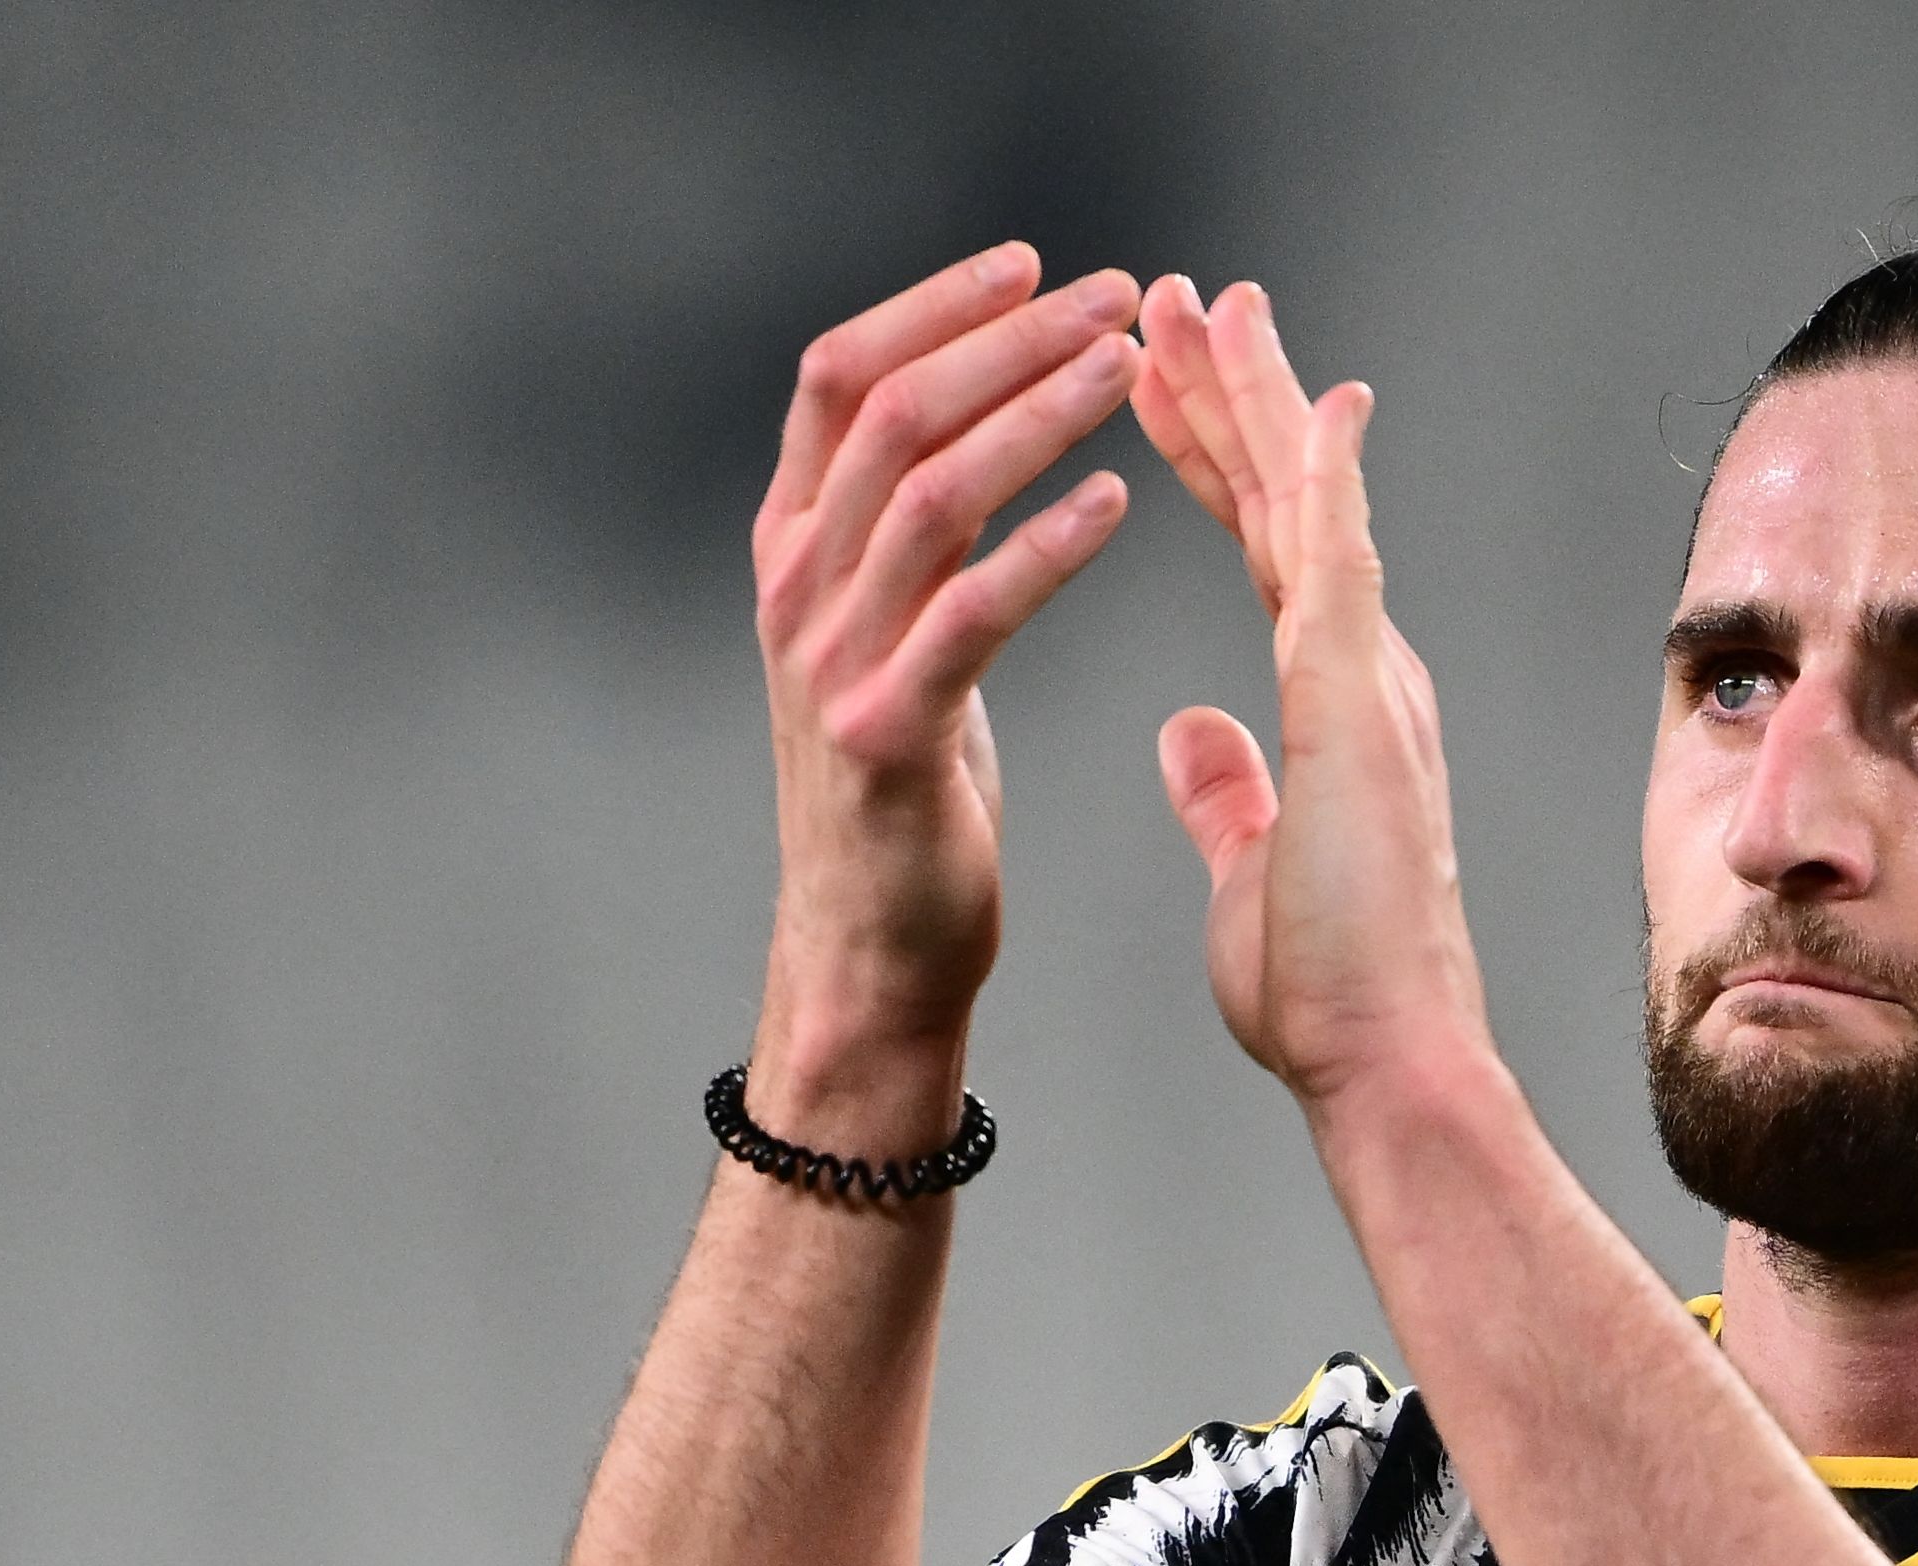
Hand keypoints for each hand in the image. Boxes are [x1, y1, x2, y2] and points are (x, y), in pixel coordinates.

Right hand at [748, 246, 1139, 1114]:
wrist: (873, 950)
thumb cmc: (904, 790)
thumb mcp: (884, 636)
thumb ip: (906, 538)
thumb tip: (974, 425)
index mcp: (791, 549)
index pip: (840, 377)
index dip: (934, 305)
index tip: (1032, 263)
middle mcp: (794, 588)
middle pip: (890, 412)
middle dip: (1007, 339)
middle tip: (1115, 297)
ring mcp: (830, 660)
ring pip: (927, 493)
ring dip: (1034, 415)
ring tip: (1126, 370)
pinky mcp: (887, 735)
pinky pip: (971, 615)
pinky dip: (1046, 548)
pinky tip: (1117, 503)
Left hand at [1131, 278, 1489, 1109]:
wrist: (1386, 1060)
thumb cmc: (1332, 996)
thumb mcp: (1248, 870)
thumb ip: (1226, 793)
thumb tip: (1187, 736)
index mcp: (1334, 705)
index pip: (1266, 550)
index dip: (1219, 459)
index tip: (1172, 384)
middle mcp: (1365, 673)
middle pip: (1287, 499)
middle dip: (1233, 394)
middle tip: (1183, 298)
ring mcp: (1370, 679)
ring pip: (1308, 502)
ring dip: (1257, 398)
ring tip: (1204, 303)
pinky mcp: (1356, 703)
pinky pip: (1336, 561)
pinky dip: (1319, 473)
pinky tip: (1309, 398)